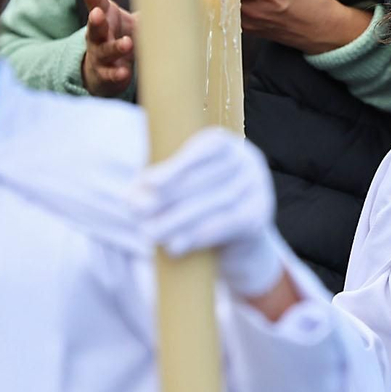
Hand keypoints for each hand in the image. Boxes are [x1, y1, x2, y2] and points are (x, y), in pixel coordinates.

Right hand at [81, 0, 137, 96]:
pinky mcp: (105, 75)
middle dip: (96, 20)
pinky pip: (110, 75)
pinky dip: (117, 74)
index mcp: (105, 18)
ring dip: (116, 47)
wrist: (103, 72)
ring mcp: (100, 56)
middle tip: (98, 14)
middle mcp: (98, 36)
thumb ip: (149, 8)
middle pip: (95, 27)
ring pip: (105, 51)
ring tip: (127, 44)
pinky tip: (124, 73)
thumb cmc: (121, 37)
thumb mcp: (132, 21)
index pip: (96, 2)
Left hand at [132, 128, 287, 300]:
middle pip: (207, 177)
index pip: (205, 147)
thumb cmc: (199, 206)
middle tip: (138, 213)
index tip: (147, 181)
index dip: (177, 164)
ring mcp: (259, 188)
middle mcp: (248, 161)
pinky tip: (175, 246)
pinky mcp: (260, 217)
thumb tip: (130, 197)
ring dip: (179, 219)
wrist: (236, 243)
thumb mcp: (180, 189)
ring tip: (150, 234)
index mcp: (227, 144)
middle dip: (169, 196)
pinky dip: (200, 235)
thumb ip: (157, 186)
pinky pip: (229, 224)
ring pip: (216, 202)